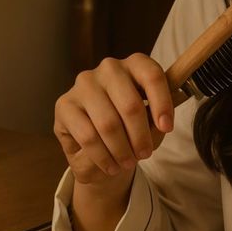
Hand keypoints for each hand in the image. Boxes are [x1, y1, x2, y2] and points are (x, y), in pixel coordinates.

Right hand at [52, 53, 176, 187]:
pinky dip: (103, 156)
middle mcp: (109, 68)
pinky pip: (88, 136)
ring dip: (122, 150)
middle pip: (131, 104)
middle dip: (140, 136)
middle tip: (145, 154)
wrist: (99, 152)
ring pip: (108, 123)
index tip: (166, 128)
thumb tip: (167, 116)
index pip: (152, 75)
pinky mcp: (64, 104)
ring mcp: (84, 84)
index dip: (162, 103)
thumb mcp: (151, 124)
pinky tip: (111, 166)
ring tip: (128, 163)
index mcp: (135, 64)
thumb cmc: (130, 130)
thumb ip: (160, 117)